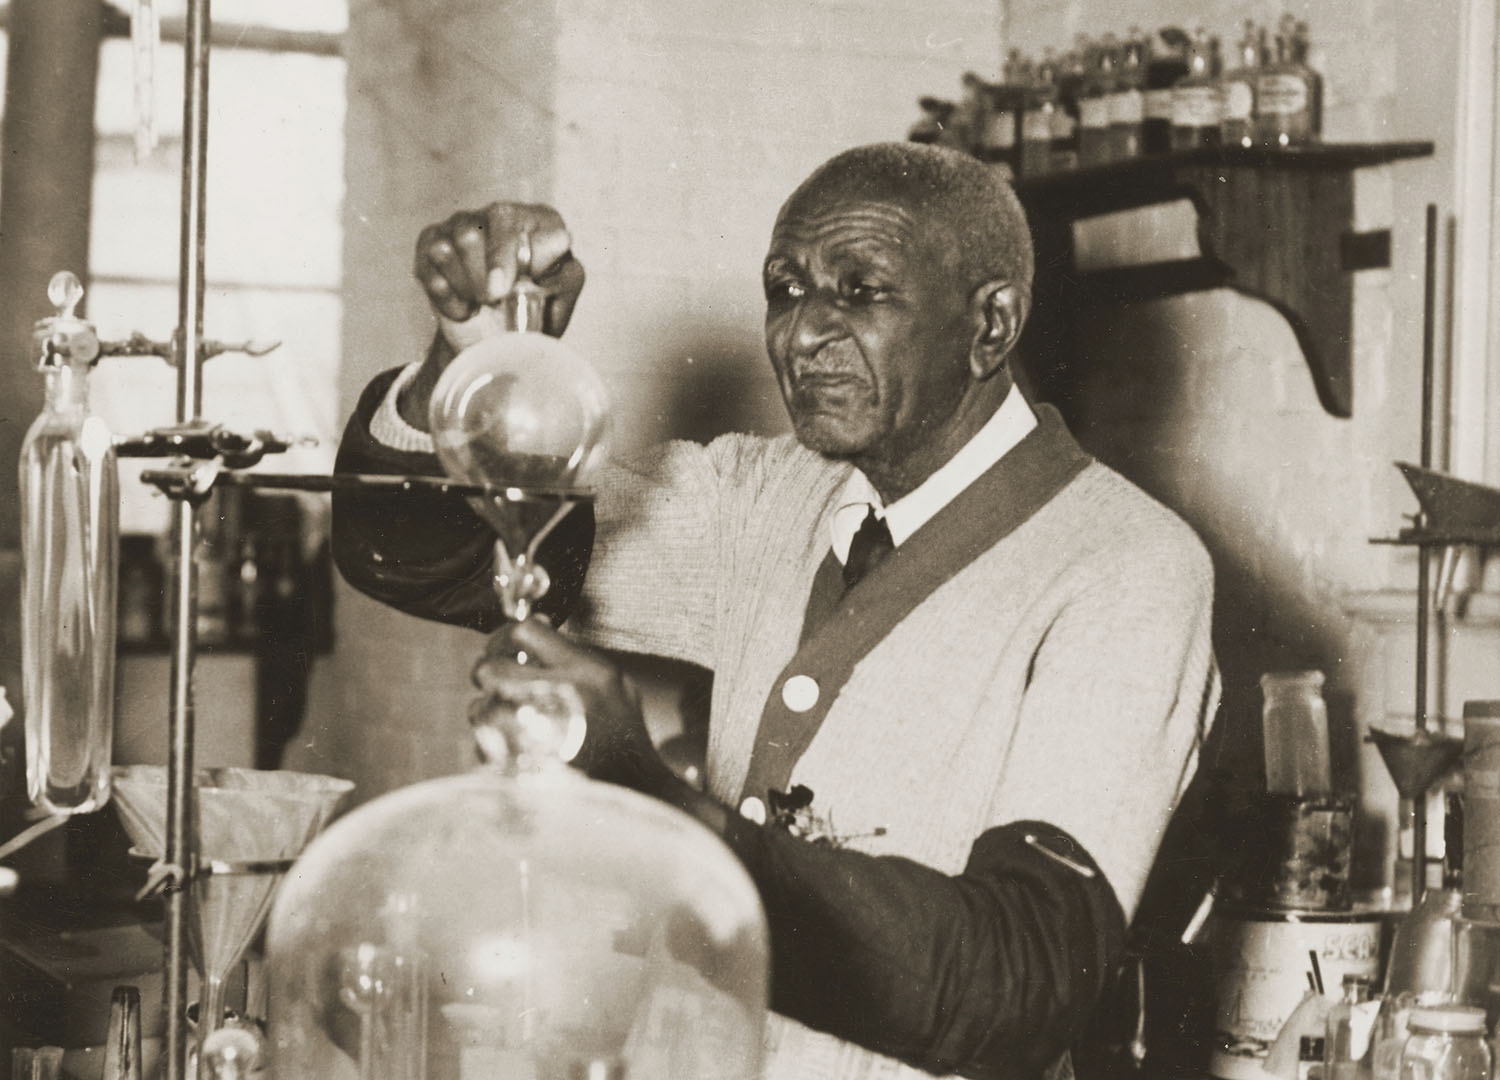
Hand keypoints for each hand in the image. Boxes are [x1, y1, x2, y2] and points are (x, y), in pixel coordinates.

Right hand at [399, 203, 585, 428]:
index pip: (510, 220)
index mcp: (536, 221)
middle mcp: (497, 215)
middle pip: (470, 234)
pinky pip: (428, 269)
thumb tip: (561, 239)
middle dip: (478, 277)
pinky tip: (463, 307)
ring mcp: (461, 225)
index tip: (501, 290)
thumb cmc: (537, 312)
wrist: (501, 341)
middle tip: (492, 300)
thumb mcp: (560, 299)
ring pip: (446, 250)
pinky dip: (447, 297)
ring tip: (482, 302)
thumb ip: (564, 270)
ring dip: (465, 287)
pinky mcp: (432, 244)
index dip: (502, 255)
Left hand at [472, 619, 672, 793]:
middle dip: (491, 671)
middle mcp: (557, 699)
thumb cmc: (622, 733)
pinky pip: (483, 744)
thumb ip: (575, 653)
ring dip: (491, 711)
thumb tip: (535, 623)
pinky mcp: (516, 768)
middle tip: (500, 679)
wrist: (632, 789)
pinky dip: (494, 744)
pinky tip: (518, 747)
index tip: (513, 648)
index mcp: (585, 673)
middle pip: (489, 667)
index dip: (512, 637)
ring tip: (515, 720)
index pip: (525, 632)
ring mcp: (531, 737)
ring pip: (480, 707)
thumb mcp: (616, 683)